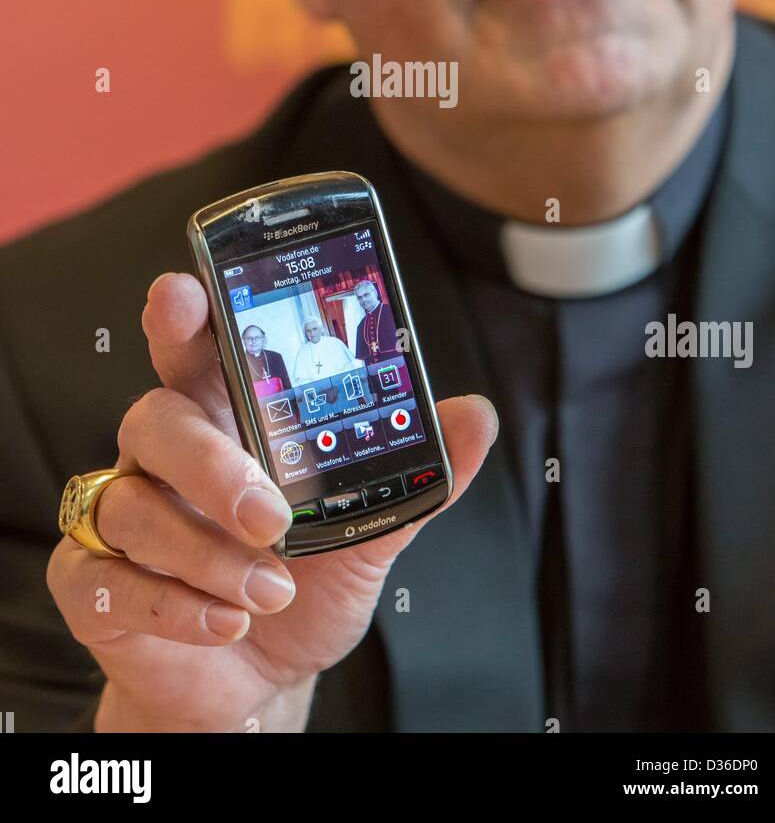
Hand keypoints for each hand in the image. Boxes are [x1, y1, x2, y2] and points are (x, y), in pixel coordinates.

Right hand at [47, 273, 498, 732]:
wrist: (262, 684)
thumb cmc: (300, 590)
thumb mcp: (365, 532)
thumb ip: (413, 475)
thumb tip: (476, 417)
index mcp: (222, 420)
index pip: (190, 347)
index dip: (179, 315)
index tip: (183, 295)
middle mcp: (163, 459)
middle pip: (154, 419)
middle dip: (210, 464)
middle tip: (268, 515)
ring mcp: (122, 519)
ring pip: (133, 506)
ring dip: (207, 555)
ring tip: (270, 591)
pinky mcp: (93, 584)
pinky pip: (104, 580)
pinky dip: (171, 604)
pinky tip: (225, 621)